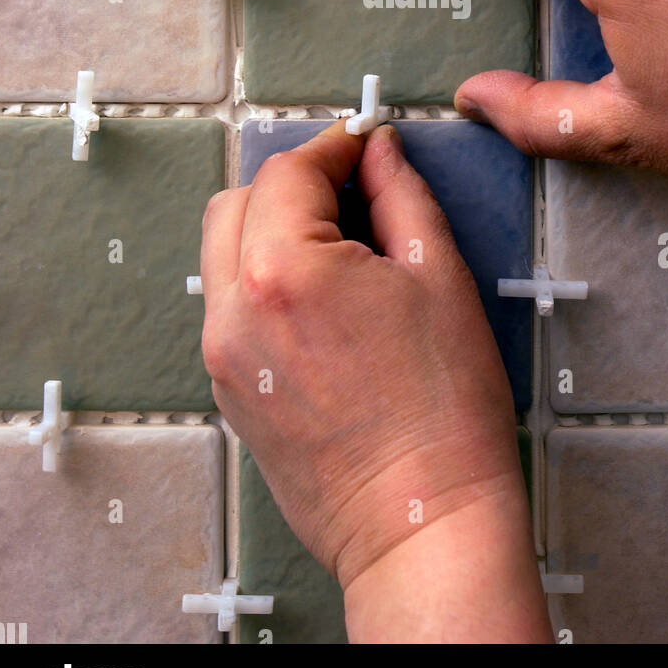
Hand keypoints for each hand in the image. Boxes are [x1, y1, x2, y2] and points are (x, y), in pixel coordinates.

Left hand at [200, 120, 550, 643]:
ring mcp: (222, 356)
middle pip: (240, 202)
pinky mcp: (227, 392)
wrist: (421, 523)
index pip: (291, 172)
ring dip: (270, 229)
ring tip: (338, 249)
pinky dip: (262, 280)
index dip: (333, 148)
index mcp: (285, 270)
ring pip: (224, 253)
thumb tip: (378, 151)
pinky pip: (229, 306)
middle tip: (352, 193)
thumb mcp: (439, 278)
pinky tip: (321, 303)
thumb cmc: (445, 409)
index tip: (364, 145)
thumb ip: (400, 197)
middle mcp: (234, 309)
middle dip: (293, 184)